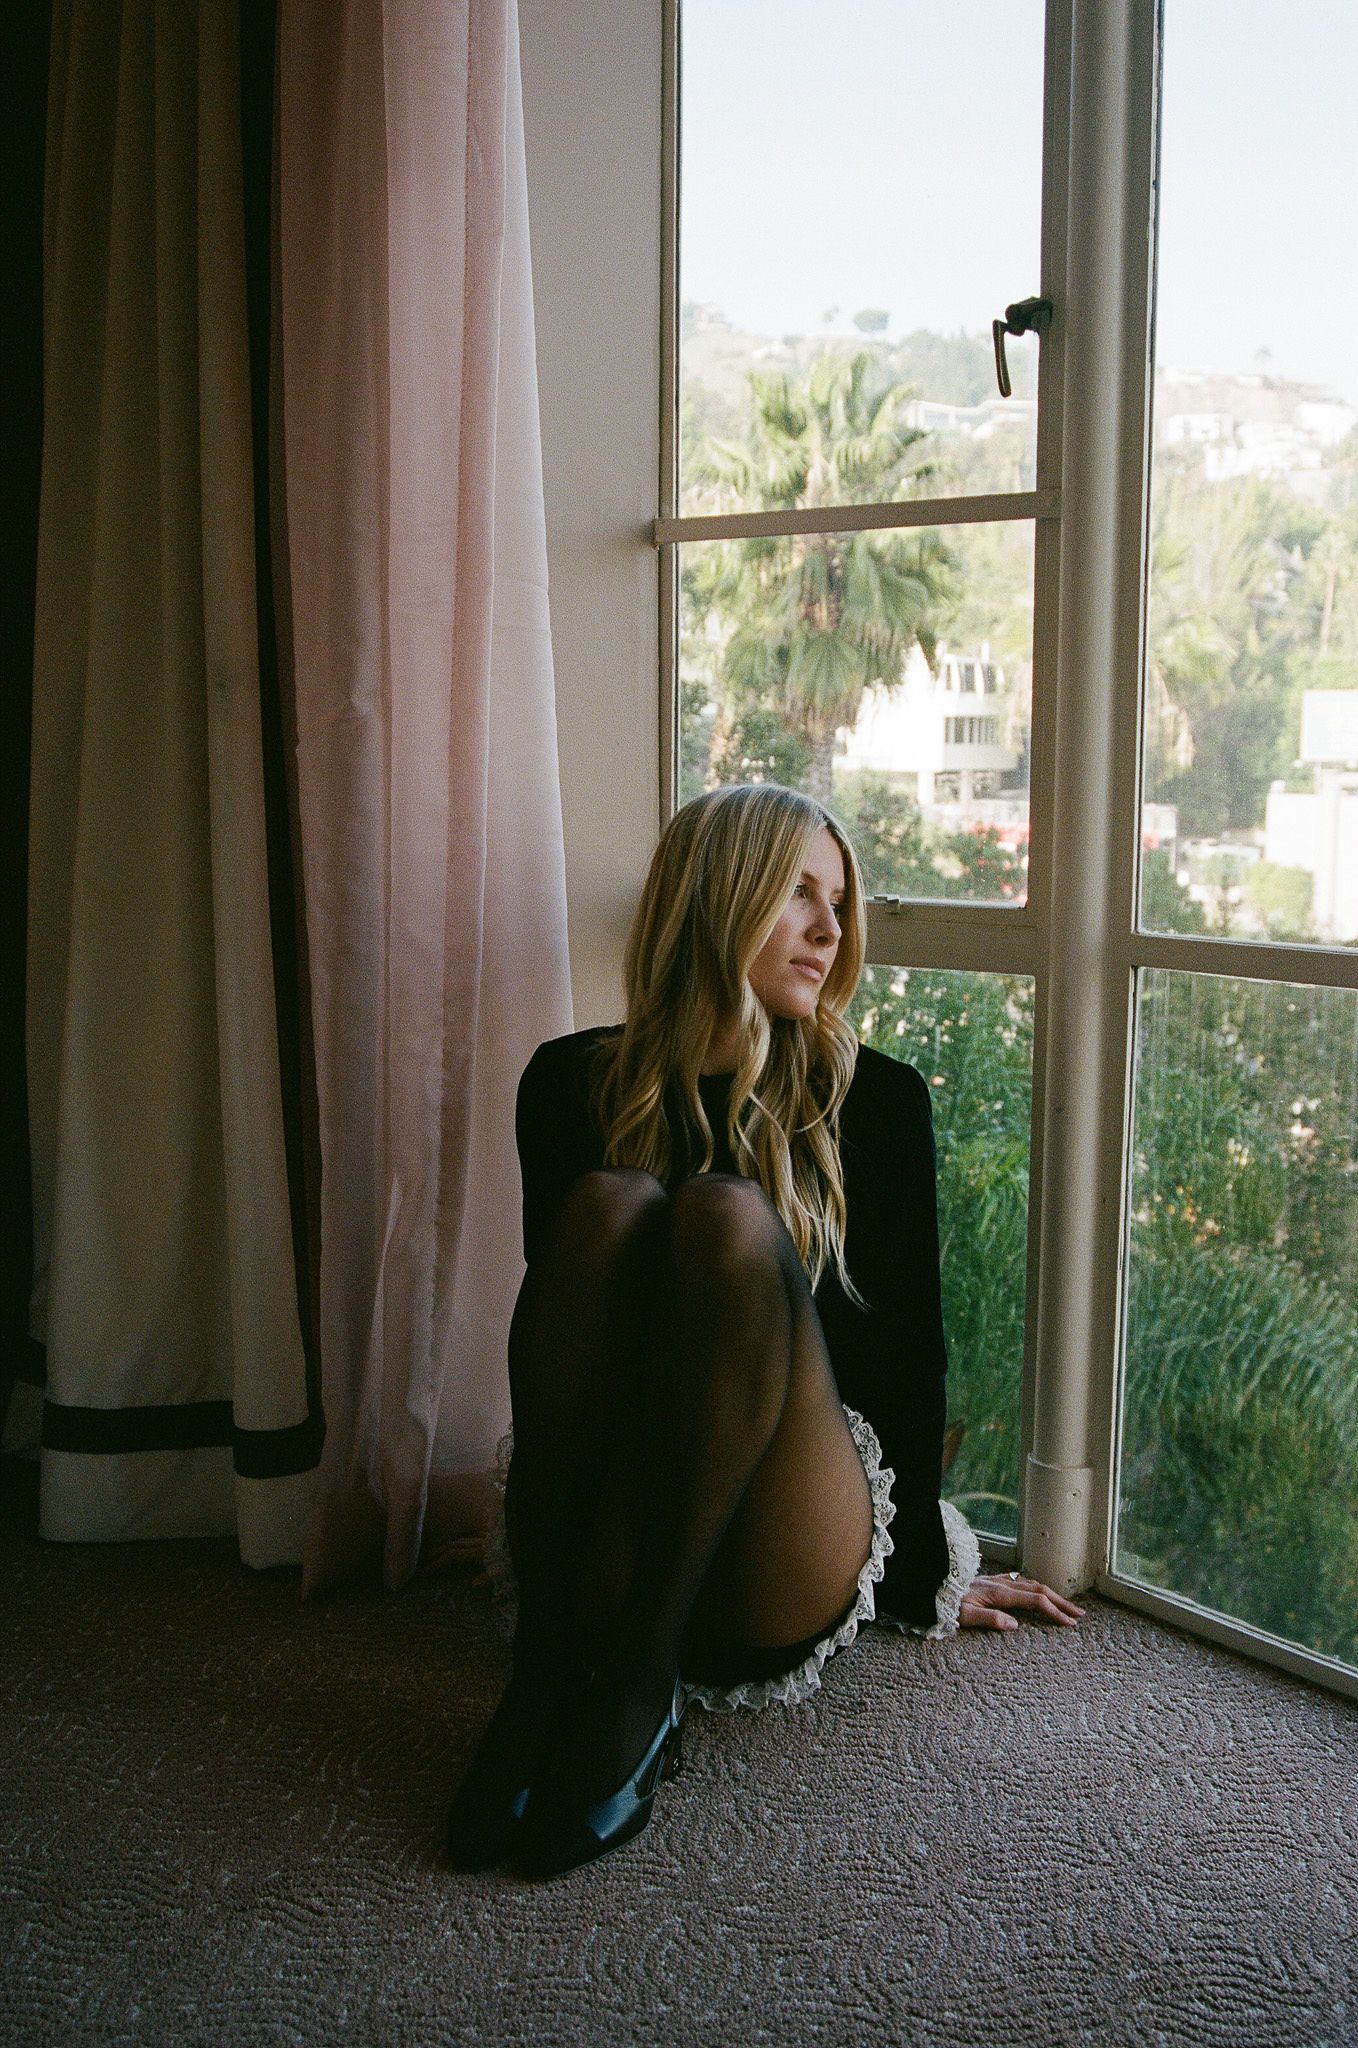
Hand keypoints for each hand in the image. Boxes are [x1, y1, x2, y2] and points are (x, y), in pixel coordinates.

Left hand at [959, 1571, 1084, 1631]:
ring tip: (1064, 1605)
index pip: (1035, 1601)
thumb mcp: (965, 1616)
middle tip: (1079, 1614)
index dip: (1054, 1611)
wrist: (933, 1586)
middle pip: (1039, 1589)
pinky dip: (1034, 1587)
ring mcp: (997, 1580)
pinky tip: (1035, 1591)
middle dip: (1061, 1602)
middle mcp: (1002, 1584)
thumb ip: (990, 1619)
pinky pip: (1020, 1581)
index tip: (1070, 1623)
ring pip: (1031, 1584)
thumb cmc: (947, 1604)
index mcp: (999, 1593)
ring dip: (1050, 1594)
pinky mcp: (992, 1581)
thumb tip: (1015, 1625)